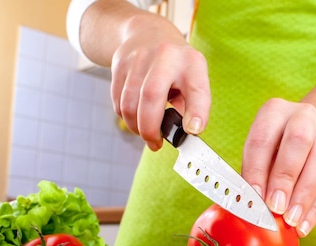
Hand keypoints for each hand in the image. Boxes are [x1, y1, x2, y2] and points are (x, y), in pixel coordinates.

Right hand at [110, 14, 210, 150]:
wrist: (147, 33)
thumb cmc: (176, 66)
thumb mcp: (193, 79)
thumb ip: (192, 107)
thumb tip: (184, 133)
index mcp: (191, 62)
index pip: (197, 88)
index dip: (197, 111)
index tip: (193, 130)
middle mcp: (165, 56)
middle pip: (151, 97)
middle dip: (150, 128)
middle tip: (155, 143)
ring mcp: (139, 58)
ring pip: (129, 103)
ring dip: (136, 127)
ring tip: (145, 132)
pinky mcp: (119, 64)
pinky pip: (118, 102)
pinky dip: (126, 117)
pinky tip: (135, 117)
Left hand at [241, 99, 315, 237]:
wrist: (315, 128)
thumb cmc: (277, 144)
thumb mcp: (261, 148)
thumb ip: (254, 172)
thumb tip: (246, 204)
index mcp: (274, 112)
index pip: (263, 140)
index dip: (257, 170)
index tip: (253, 196)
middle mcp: (301, 117)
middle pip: (297, 144)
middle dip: (284, 179)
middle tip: (275, 207)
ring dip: (303, 197)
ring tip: (290, 221)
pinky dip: (315, 209)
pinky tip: (304, 226)